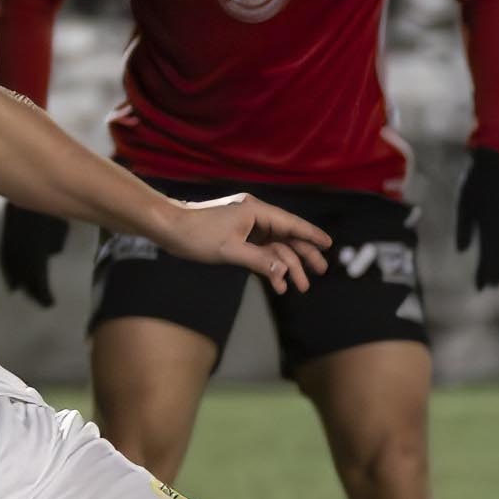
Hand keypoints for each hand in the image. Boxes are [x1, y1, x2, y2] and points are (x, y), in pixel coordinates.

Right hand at [0, 203, 67, 305]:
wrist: (26, 191)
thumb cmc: (48, 208)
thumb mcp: (59, 228)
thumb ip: (54, 245)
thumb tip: (50, 254)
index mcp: (35, 255)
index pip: (38, 280)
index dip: (43, 294)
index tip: (49, 304)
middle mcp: (20, 254)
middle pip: (24, 278)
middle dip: (31, 291)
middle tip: (39, 303)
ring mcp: (10, 246)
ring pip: (11, 270)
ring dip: (17, 283)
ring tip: (21, 293)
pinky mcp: (5, 237)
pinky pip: (5, 259)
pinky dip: (7, 270)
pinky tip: (10, 276)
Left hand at [157, 193, 329, 292]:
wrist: (171, 230)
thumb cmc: (198, 236)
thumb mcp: (229, 250)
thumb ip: (259, 261)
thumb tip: (283, 272)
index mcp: (256, 211)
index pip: (290, 223)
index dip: (310, 234)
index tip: (328, 243)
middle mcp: (255, 217)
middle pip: (286, 236)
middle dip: (303, 255)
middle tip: (320, 271)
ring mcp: (247, 228)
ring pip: (274, 248)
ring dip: (286, 267)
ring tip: (300, 286)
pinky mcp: (239, 239)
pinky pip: (261, 253)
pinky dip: (269, 268)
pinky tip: (277, 284)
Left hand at [454, 146, 498, 290]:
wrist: (497, 164)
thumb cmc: (474, 183)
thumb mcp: (463, 204)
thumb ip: (463, 228)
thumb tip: (461, 252)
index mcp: (490, 224)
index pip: (488, 255)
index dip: (483, 273)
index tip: (479, 287)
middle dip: (496, 274)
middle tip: (488, 288)